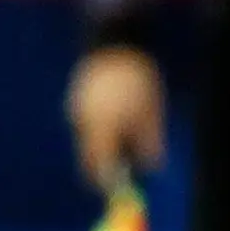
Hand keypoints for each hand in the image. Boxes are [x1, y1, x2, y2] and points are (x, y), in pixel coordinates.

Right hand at [67, 47, 165, 192]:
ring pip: (88, 139)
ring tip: (125, 130)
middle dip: (104, 166)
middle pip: (89, 156)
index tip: (120, 189)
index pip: (99, 165)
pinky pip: (86, 123)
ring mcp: (76, 109)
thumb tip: (153, 167)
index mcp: (103, 126)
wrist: (114, 41)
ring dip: (103, 144)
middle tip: (124, 168)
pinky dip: (98, 128)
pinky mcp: (75, 99)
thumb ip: (151, 140)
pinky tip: (114, 114)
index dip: (108, 181)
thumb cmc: (137, 76)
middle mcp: (84, 121)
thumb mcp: (151, 109)